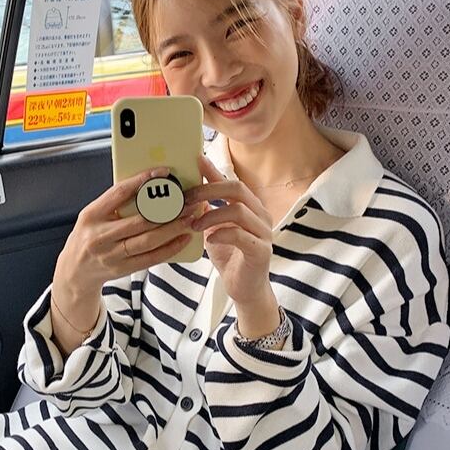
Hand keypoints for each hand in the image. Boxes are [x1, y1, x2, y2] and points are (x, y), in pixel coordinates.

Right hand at [54, 166, 194, 299]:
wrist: (75, 271)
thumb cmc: (88, 236)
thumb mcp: (93, 215)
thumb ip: (114, 203)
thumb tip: (148, 185)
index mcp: (92, 215)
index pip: (119, 193)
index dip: (142, 181)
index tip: (163, 173)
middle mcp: (100, 235)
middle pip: (140, 220)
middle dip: (168, 209)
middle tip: (187, 200)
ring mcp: (111, 255)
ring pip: (148, 240)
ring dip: (173, 228)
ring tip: (189, 217)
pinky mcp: (123, 269)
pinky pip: (151, 258)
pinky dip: (169, 248)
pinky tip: (183, 239)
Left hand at [185, 155, 278, 334]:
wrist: (244, 288)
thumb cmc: (230, 255)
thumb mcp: (214, 228)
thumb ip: (208, 208)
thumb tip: (190, 188)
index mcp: (250, 207)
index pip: (231, 181)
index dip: (213, 171)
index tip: (195, 160)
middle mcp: (260, 215)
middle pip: (237, 189)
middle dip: (208, 190)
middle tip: (186, 199)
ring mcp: (263, 233)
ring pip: (238, 210)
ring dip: (211, 215)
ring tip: (193, 224)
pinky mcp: (261, 251)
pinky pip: (241, 235)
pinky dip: (221, 234)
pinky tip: (209, 239)